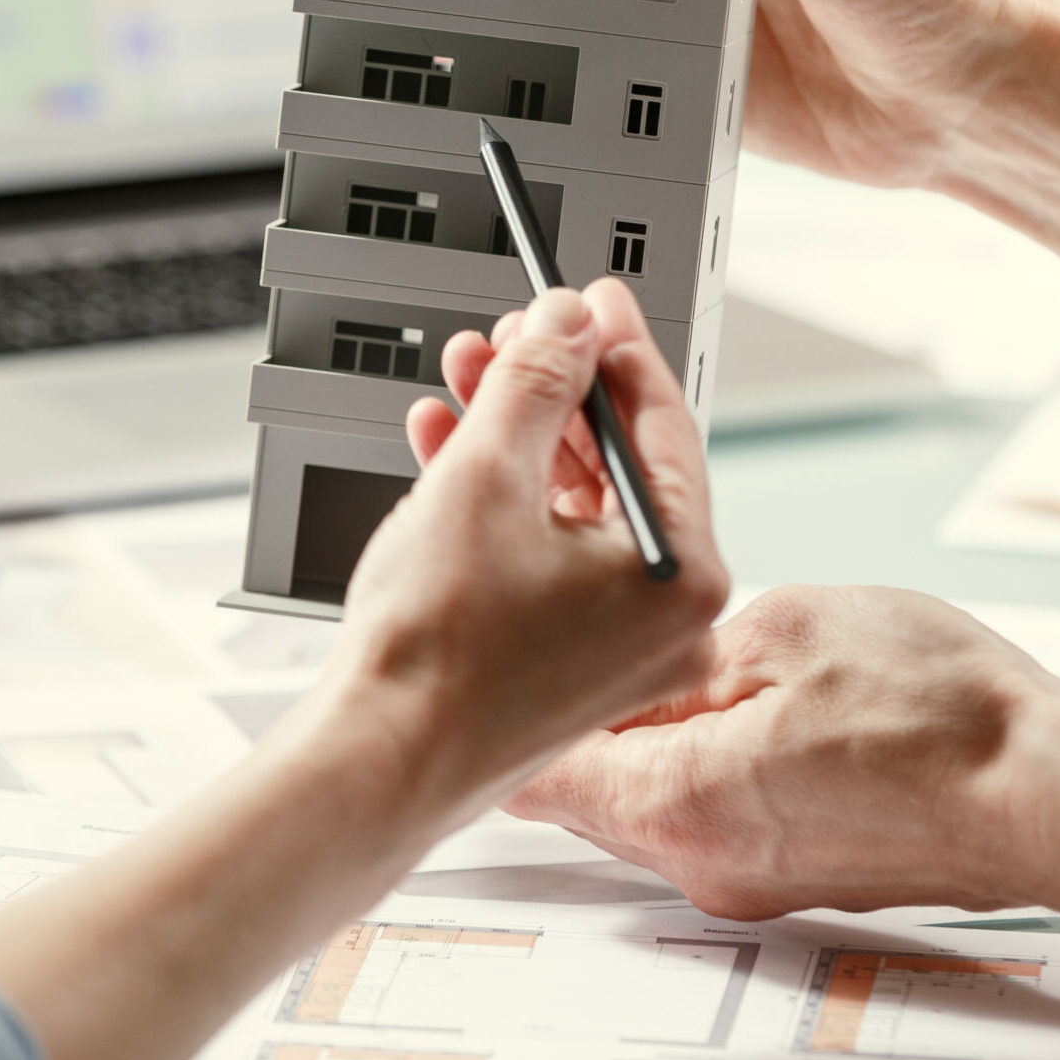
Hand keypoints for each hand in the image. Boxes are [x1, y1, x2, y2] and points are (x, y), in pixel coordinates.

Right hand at [325, 280, 730, 811]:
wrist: (374, 761)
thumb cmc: (436, 656)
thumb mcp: (486, 475)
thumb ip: (536, 382)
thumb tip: (567, 326)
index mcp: (685, 578)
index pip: (664, 428)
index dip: (616, 347)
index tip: (593, 298)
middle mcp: (668, 621)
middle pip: (618, 467)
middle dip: (552, 390)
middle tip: (516, 335)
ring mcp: (617, 649)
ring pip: (572, 509)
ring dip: (515, 436)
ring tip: (465, 381)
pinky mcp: (563, 664)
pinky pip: (546, 555)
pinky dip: (501, 500)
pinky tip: (450, 449)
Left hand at [510, 585, 1059, 1016]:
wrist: (1049, 794)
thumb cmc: (943, 715)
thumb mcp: (789, 629)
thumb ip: (689, 643)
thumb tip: (639, 648)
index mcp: (676, 800)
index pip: (533, 763)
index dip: (499, 690)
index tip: (477, 638)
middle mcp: (695, 856)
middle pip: (581, 774)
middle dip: (566, 689)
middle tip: (557, 609)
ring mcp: (741, 871)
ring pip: (645, 785)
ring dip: (634, 716)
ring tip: (650, 637)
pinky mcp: (784, 866)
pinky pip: (705, 802)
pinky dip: (694, 747)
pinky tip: (723, 689)